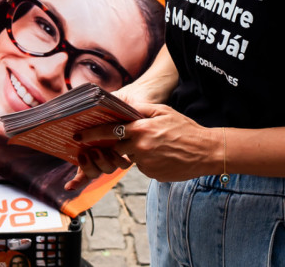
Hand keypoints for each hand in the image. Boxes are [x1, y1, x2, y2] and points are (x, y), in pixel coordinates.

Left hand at [72, 104, 221, 184]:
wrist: (206, 151)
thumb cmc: (185, 129)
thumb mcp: (163, 111)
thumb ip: (141, 109)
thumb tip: (124, 108)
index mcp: (140, 129)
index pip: (109, 131)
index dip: (91, 134)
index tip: (78, 135)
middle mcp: (139, 147)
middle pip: (117, 146)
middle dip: (118, 143)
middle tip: (127, 139)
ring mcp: (145, 163)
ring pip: (131, 157)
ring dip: (136, 151)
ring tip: (157, 145)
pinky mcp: (152, 174)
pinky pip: (142, 167)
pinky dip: (147, 161)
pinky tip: (163, 155)